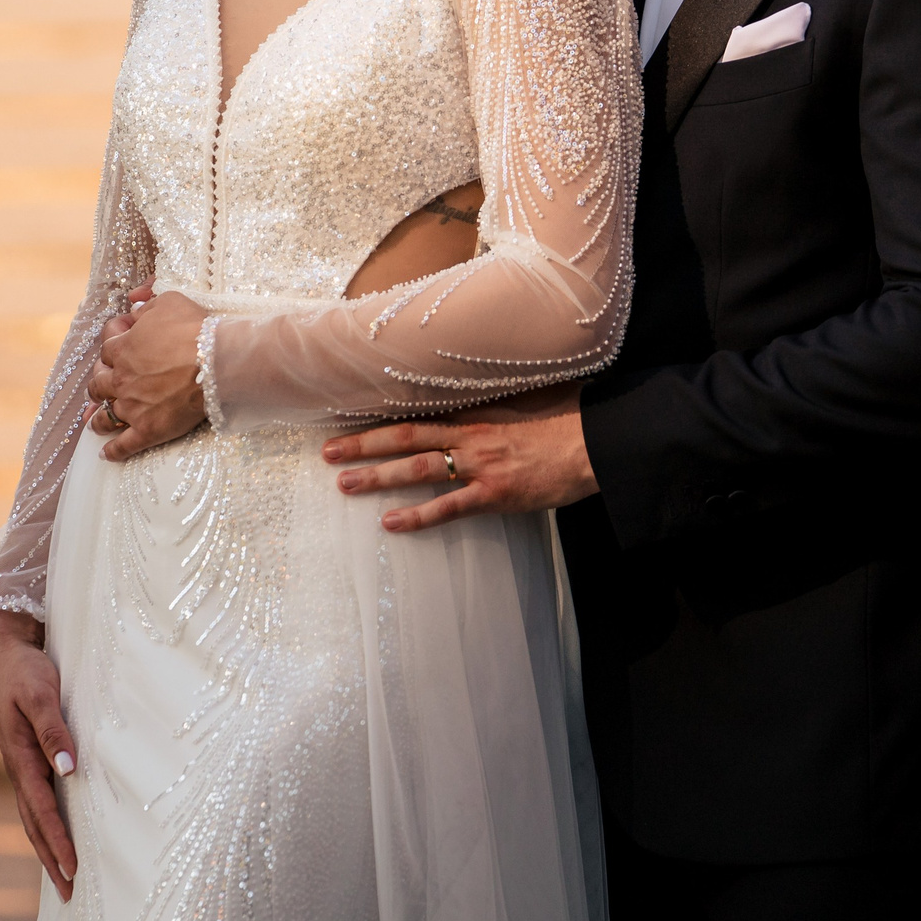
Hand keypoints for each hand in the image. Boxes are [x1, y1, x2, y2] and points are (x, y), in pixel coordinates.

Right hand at [0, 609, 78, 900]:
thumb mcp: (41, 694)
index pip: (42, 811)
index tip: (74, 871)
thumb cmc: (24, 670)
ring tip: (65, 876)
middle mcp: (19, 768)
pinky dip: (47, 823)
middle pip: (35, 825)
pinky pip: (38, 799)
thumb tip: (69, 770)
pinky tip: (59, 832)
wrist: (3, 649)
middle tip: (70, 895)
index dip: (58, 842)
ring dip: (48, 847)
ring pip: (35, 816)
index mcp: (20, 758)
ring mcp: (21, 764)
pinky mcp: (27, 756)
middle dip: (52, 860)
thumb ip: (54, 730)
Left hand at [87, 290, 210, 459]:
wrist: (215, 362)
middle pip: (98, 384)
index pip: (106, 346)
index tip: (120, 342)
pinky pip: (124, 445)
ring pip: (104, 416)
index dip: (113, 342)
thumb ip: (147, 304)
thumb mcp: (168, 301)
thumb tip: (134, 303)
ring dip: (97, 419)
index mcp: (122, 348)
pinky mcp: (147, 430)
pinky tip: (106, 454)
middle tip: (101, 385)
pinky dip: (113, 451)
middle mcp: (120, 379)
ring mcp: (132, 407)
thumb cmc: (194, 329)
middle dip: (98, 383)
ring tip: (94, 423)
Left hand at [322, 384, 598, 531]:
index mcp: (474, 413)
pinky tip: (390, 523)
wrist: (594, 442)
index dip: (382, 420)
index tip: (350, 421)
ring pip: (417, 470)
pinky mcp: (494, 494)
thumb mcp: (525, 400)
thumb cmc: (565, 419)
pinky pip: (448, 507)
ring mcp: (479, 466)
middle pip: (405, 438)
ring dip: (377, 477)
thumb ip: (495, 403)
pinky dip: (417, 516)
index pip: (416, 414)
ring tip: (343, 483)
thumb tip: (478, 397)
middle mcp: (469, 436)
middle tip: (327, 452)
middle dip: (363, 445)